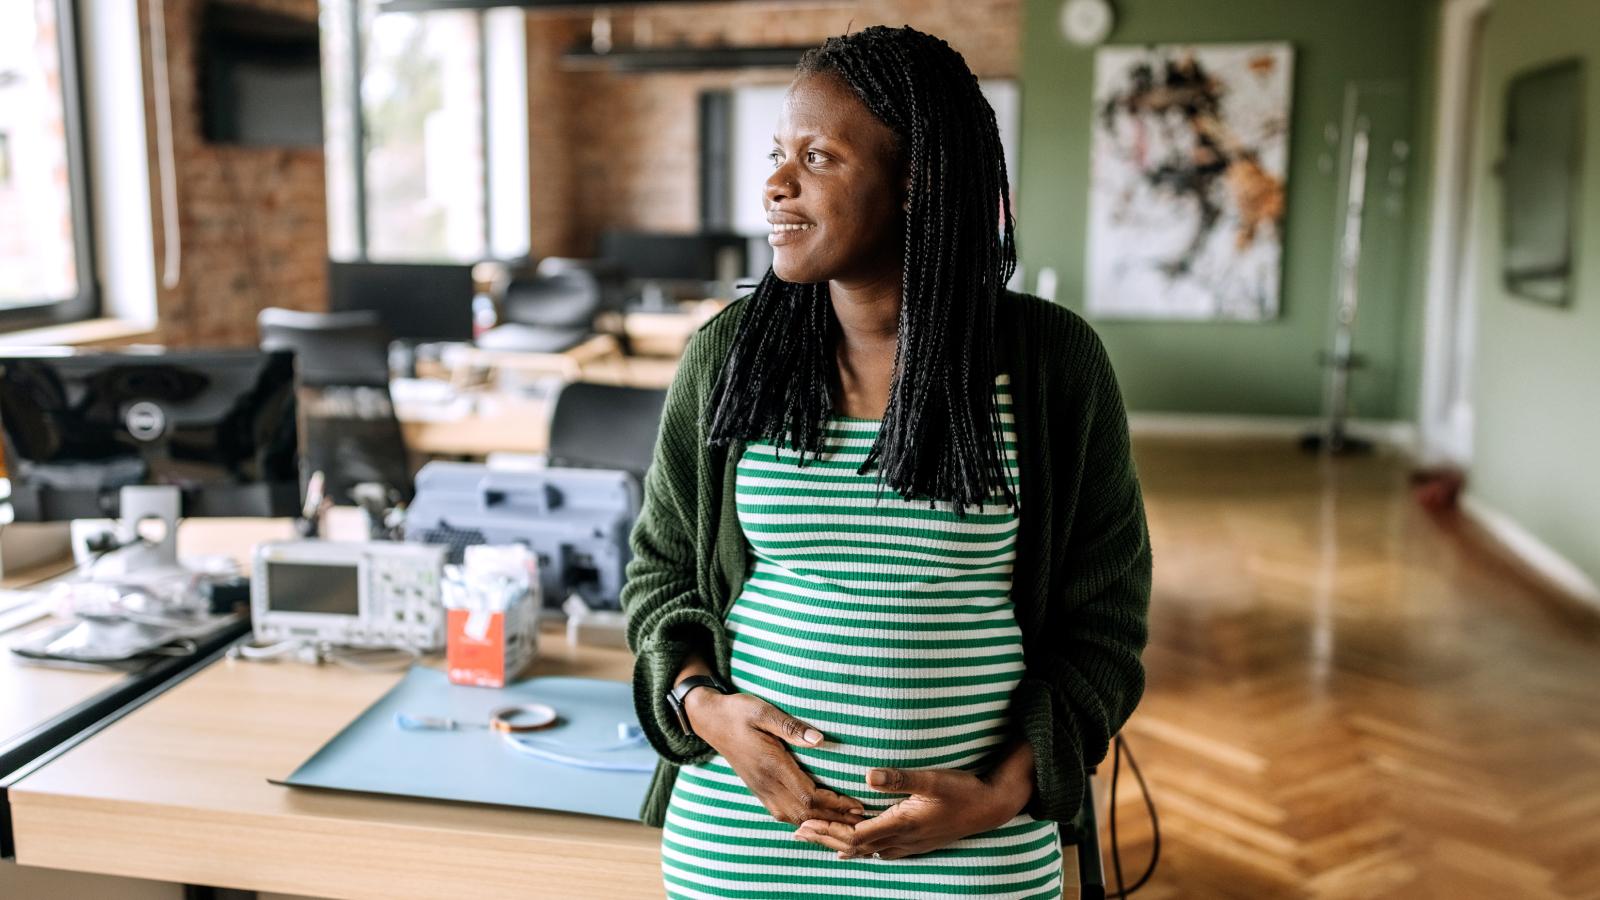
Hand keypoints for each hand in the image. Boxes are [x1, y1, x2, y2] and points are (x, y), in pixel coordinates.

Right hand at [685, 687, 866, 827]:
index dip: (835, 805)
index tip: (858, 805)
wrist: (710, 720)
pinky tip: (819, 821)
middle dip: (835, 820)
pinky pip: (785, 815)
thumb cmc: (739, 712)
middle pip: (806, 813)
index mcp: (772, 767)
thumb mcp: (764, 711)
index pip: (809, 796)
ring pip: (795, 818)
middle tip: (862, 822)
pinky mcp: (759, 790)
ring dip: (822, 824)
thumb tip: (820, 739)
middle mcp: (767, 785)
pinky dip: (806, 821)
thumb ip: (791, 727)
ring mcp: (762, 790)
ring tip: (847, 825)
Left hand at [794, 766, 1028, 859]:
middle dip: (825, 839)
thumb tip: (867, 776)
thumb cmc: (963, 790)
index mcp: (902, 824)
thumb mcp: (933, 778)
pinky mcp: (916, 842)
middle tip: (798, 832)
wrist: (991, 807)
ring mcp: (909, 844)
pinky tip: (855, 847)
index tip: (804, 823)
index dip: (827, 830)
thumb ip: (900, 777)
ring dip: (839, 844)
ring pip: (866, 851)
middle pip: (854, 846)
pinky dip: (860, 848)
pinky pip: (880, 851)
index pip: (854, 834)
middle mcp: (902, 839)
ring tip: (817, 838)